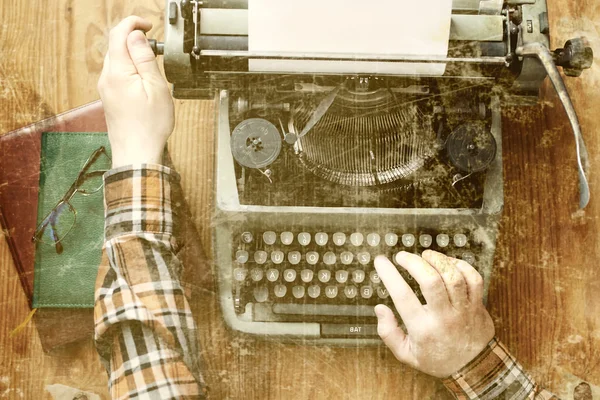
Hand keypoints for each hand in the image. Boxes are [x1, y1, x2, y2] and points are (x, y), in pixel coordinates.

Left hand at [97, 16, 173, 167]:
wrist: (137, 153)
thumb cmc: (149, 126)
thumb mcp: (156, 87)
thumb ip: (145, 59)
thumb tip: (137, 36)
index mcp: (118, 72)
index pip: (118, 34)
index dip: (133, 23)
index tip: (148, 25)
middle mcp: (107, 78)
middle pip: (116, 45)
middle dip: (134, 38)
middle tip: (155, 48)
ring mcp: (106, 88)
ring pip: (117, 59)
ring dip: (132, 54)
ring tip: (152, 65)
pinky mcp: (109, 97)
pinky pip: (117, 73)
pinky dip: (130, 67)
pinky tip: (143, 79)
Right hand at [374, 250, 494, 377]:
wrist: (473, 369)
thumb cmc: (436, 359)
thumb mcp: (406, 354)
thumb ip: (388, 333)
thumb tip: (380, 308)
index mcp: (423, 329)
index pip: (402, 296)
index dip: (389, 274)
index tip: (381, 261)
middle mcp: (443, 317)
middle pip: (430, 281)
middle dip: (413, 262)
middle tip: (402, 256)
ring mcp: (463, 310)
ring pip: (453, 276)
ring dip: (437, 260)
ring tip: (425, 256)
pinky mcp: (478, 305)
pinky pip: (473, 278)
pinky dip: (461, 265)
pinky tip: (447, 263)